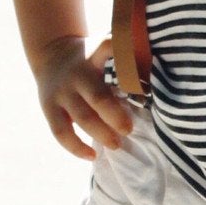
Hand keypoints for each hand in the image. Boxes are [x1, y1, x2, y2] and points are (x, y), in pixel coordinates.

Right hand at [35, 36, 134, 160]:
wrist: (51, 54)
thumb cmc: (91, 60)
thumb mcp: (104, 50)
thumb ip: (125, 60)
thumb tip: (156, 74)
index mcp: (95, 56)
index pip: (109, 49)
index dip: (123, 58)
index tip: (142, 77)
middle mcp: (78, 74)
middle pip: (99, 98)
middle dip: (116, 117)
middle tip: (129, 129)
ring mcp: (62, 92)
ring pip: (82, 118)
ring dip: (101, 134)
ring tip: (116, 144)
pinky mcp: (49, 108)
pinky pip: (61, 132)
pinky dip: (76, 147)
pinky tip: (91, 155)